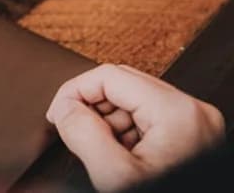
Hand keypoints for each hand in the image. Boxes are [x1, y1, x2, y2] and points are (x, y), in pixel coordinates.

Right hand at [47, 63, 225, 191]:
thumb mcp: (115, 177)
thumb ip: (84, 135)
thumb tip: (64, 108)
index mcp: (177, 113)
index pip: (109, 76)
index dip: (75, 91)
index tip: (58, 114)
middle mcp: (193, 112)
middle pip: (122, 85)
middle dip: (91, 107)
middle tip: (74, 131)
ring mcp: (195, 124)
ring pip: (133, 101)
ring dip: (107, 121)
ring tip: (104, 152)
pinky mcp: (192, 137)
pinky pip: (148, 119)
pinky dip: (126, 133)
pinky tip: (123, 157)